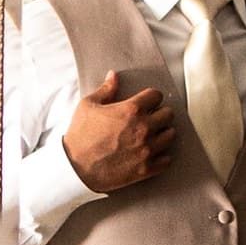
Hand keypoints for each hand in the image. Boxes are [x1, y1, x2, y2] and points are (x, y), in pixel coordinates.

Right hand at [63, 70, 175, 193]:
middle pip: (168, 114)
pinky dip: (162, 156)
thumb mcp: (88, 105)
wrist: (75, 167)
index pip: (156, 95)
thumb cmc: (80, 135)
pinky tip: (152, 153)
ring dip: (163, 133)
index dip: (150, 97)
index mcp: (131, 110)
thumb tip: (113, 75)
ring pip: (170, 135)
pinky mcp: (146, 168)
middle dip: (159, 113)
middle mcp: (143, 128)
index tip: (147, 102)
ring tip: (152, 135)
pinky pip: (167, 160)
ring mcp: (146, 149)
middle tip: (150, 118)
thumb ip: (106, 89)